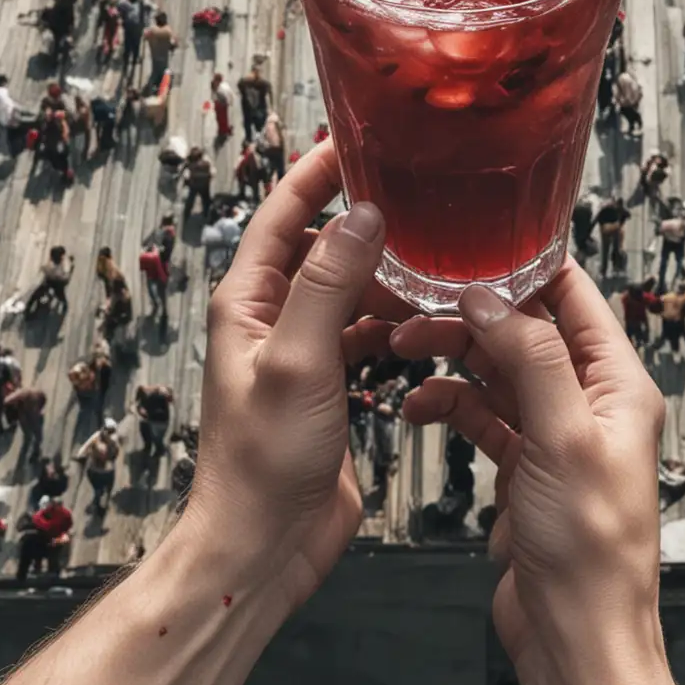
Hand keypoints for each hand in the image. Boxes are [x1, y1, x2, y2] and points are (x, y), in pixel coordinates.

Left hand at [186, 140, 394, 613]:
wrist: (264, 546)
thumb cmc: (263, 461)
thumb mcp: (297, 361)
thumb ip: (328, 285)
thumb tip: (363, 215)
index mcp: (248, 302)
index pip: (282, 216)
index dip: (317, 173)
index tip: (359, 138)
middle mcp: (271, 320)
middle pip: (322, 249)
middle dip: (367, 223)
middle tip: (421, 196)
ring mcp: (301, 355)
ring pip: (350, 294)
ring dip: (388, 278)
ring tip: (437, 261)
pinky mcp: (329, 389)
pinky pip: (366, 337)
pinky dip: (395, 325)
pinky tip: (426, 323)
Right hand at [391, 264, 664, 676]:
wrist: (576, 638)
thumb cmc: (590, 551)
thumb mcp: (563, 439)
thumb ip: (530, 361)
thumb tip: (491, 299)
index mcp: (618, 385)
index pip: (574, 299)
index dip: (525, 269)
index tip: (469, 249)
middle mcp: (591, 404)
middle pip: (526, 333)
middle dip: (470, 316)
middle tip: (413, 310)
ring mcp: (555, 437)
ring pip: (498, 373)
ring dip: (452, 360)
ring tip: (402, 354)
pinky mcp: (525, 470)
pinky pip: (483, 418)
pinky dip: (449, 407)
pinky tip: (417, 409)